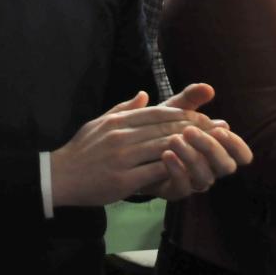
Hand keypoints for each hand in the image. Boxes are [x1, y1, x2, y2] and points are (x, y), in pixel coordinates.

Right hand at [51, 87, 238, 206]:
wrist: (60, 175)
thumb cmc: (81, 150)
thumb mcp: (98, 123)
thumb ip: (122, 108)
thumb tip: (144, 95)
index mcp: (116, 120)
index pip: (157, 113)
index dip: (184, 115)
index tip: (203, 118)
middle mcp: (120, 135)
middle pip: (164, 128)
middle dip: (193, 130)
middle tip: (215, 132)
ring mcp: (121, 157)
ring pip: (163, 148)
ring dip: (188, 148)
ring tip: (207, 150)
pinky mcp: (123, 179)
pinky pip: (155, 171)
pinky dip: (174, 168)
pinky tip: (188, 169)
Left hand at [138, 83, 253, 199]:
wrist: (126, 148)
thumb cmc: (155, 127)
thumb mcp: (171, 110)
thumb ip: (189, 99)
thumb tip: (208, 87)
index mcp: (214, 149)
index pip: (240, 154)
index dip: (236, 144)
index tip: (220, 128)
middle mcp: (208, 167)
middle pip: (226, 166)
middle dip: (212, 148)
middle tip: (191, 131)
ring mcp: (191, 181)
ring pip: (205, 177)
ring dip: (192, 157)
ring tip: (174, 139)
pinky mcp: (172, 190)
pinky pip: (182, 188)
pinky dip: (176, 170)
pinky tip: (165, 155)